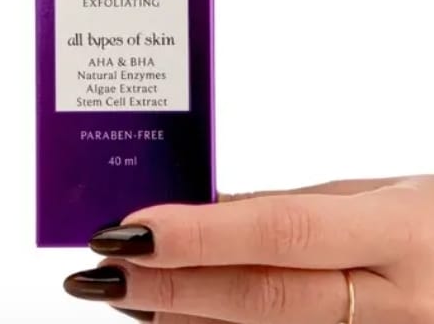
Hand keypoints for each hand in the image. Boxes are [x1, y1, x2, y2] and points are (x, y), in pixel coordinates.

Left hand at [64, 176, 433, 321]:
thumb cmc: (432, 223)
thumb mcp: (376, 196)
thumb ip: (292, 208)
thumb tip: (204, 210)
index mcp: (399, 235)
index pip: (284, 232)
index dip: (203, 233)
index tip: (134, 228)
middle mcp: (399, 304)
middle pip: (267, 299)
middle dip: (175, 287)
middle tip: (106, 271)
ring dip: (188, 321)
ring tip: (128, 297)